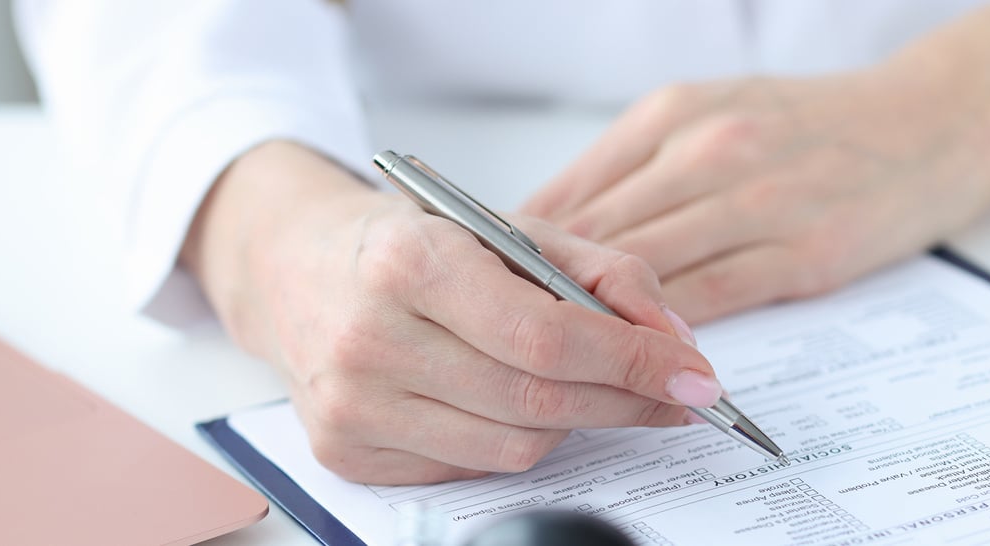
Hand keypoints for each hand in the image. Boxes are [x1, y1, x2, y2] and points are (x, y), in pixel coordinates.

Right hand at [182, 142, 720, 484]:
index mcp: (408, 262)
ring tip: (591, 390)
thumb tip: (675, 341)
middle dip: (625, 401)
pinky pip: (470, 468)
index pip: (546, 335)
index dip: (632, 362)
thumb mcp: (506, 229)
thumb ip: (602, 273)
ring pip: (513, 448)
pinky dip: (512, 439)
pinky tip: (511, 401)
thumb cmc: (408, 244)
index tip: (694, 375)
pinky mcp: (345, 452)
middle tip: (673, 394)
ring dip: (576, 425)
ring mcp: (351, 405)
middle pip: (537, 402)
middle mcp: (369, 338)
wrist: (295, 267)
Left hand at [523, 3, 989, 324]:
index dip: (516, 248)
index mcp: (674, 115)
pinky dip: (664, 333)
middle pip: (594, 235)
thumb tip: (553, 223)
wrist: (937, 120)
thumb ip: (635, 168)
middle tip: (496, 333)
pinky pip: (710, 301)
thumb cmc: (817, 124)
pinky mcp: (801, 254)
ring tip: (550, 355)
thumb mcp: (713, 114)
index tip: (481, 286)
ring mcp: (756, 203)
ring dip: (593, 318)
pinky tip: (633, 356)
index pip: (572, 191)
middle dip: (540, 289)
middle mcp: (707, 151)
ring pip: (644, 272)